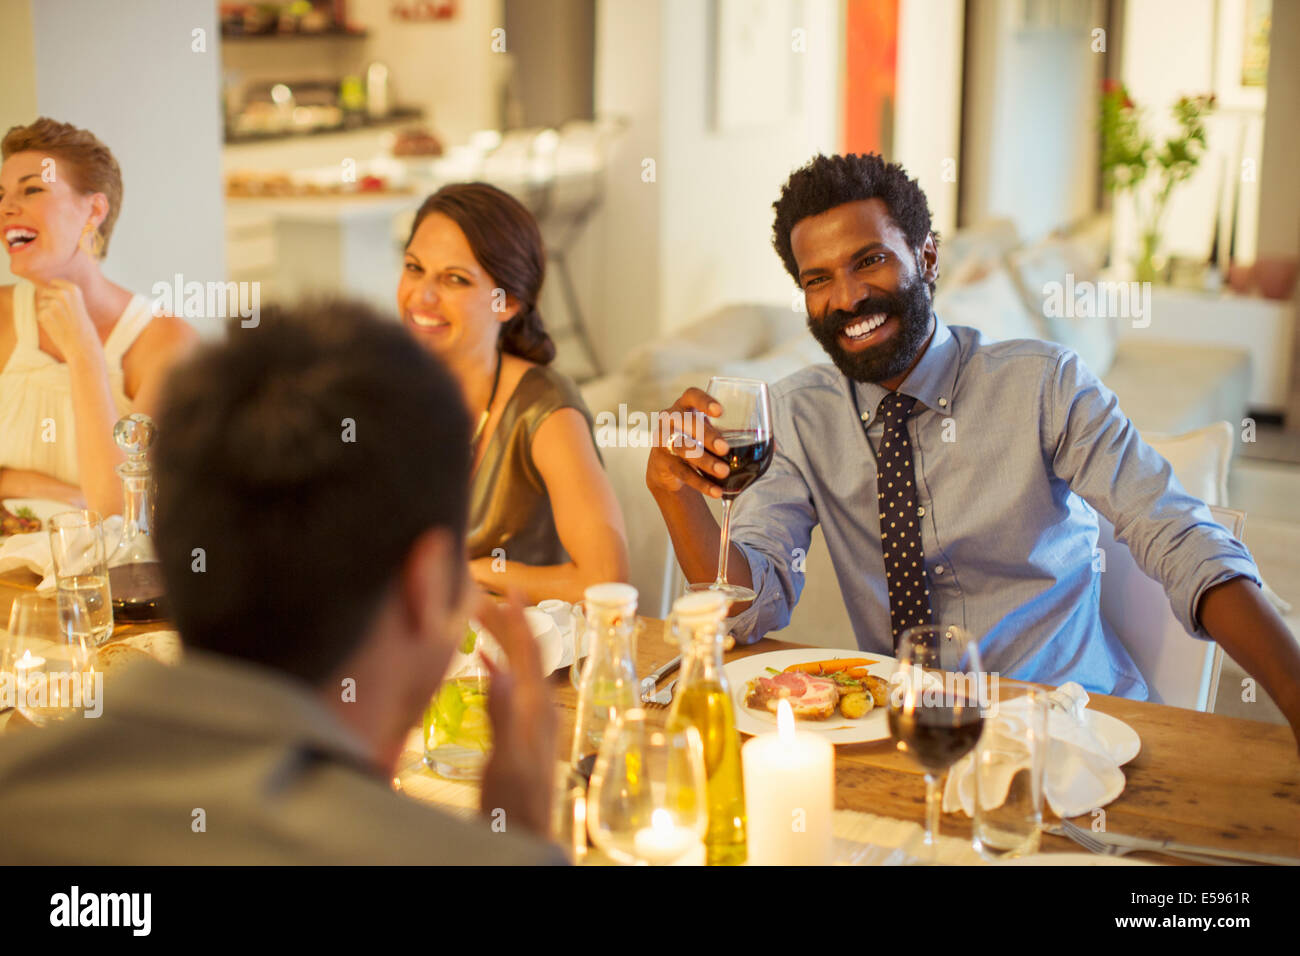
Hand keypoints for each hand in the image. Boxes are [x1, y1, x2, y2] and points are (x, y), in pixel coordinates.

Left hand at [33, 279, 99, 364]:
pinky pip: (39, 314)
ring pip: (41, 303)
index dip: (55, 290)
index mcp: (73, 290)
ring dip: (47, 312)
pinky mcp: (44, 314)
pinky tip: (56, 327)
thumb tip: (45, 290)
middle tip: (62, 315)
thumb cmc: (82, 327)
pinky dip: (45, 321)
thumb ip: (66, 296)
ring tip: (60, 322)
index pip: (54, 282)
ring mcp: (52, 304)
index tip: (62, 301)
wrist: (83, 345)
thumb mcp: (79, 306)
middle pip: (45, 292)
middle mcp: (62, 294)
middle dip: (49, 301)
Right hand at [474, 590, 556, 837]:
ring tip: (481, 617)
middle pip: (526, 652)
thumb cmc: (514, 809)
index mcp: (535, 708)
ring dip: (502, 638)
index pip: (531, 650)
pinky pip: (512, 685)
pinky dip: (497, 664)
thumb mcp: (504, 761)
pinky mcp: (520, 733)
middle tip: (481, 596)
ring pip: (519, 665)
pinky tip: (484, 662)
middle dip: (506, 621)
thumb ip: (502, 714)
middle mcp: (538, 709)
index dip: (519, 617)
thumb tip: (498, 667)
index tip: (509, 587)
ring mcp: (530, 720)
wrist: (524, 839)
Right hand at [645, 387, 731, 499]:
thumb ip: (736, 435)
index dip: (704, 401)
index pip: (691, 395)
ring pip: (682, 448)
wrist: (666, 466)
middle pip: (686, 423)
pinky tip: (716, 491)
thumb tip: (773, 446)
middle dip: (707, 435)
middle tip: (725, 448)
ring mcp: (662, 440)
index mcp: (685, 406)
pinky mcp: (661, 462)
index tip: (720, 412)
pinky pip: (682, 472)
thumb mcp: (710, 433)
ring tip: (724, 471)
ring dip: (704, 461)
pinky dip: (701, 483)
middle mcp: (670, 419)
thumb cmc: (696, 441)